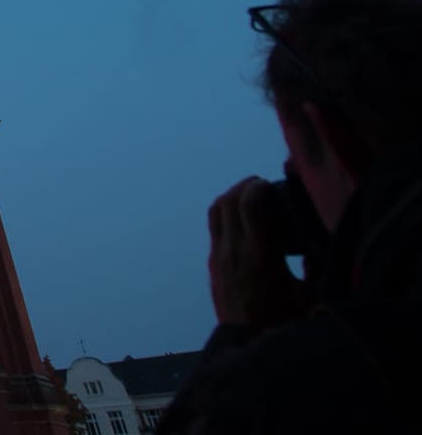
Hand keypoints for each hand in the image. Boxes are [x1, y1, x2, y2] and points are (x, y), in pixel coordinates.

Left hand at [207, 176, 306, 327]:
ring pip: (216, 212)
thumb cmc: (284, 323)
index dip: (257, 187)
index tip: (271, 184)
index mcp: (260, 255)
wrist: (247, 347)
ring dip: (230, 197)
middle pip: (227, 201)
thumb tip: (318, 242)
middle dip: (243, 186)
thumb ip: (314, 265)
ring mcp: (219, 258)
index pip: (249, 204)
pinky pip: (214, 228)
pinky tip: (241, 221)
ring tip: (249, 195)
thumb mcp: (308, 295)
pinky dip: (225, 214)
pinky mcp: (213, 266)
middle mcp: (234, 251)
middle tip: (261, 185)